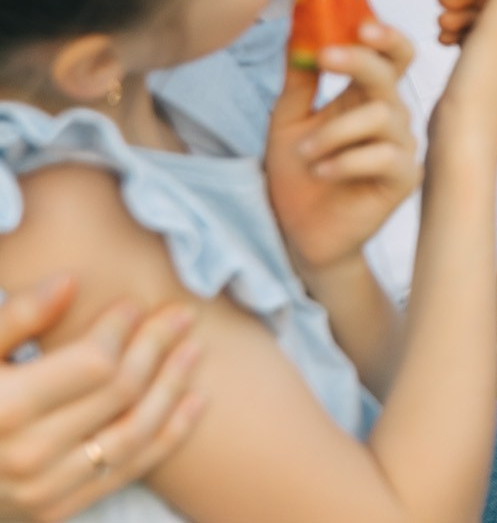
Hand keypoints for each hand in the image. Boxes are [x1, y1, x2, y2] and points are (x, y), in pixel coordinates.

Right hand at [0, 278, 204, 521]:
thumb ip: (16, 317)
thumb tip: (69, 281)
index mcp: (5, 408)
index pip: (94, 363)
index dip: (122, 329)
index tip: (134, 304)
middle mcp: (26, 455)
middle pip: (121, 393)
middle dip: (157, 346)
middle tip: (181, 316)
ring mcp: (43, 489)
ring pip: (135, 432)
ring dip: (173, 387)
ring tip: (193, 351)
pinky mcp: (56, 510)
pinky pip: (129, 469)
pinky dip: (169, 434)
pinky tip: (194, 400)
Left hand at [266, 21, 421, 273]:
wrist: (299, 233)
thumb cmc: (298, 176)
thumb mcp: (288, 120)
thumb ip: (300, 79)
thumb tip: (298, 30)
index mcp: (366, 97)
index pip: (390, 55)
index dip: (383, 35)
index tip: (357, 21)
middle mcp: (391, 116)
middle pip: (390, 74)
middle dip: (360, 60)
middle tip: (327, 55)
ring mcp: (401, 146)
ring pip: (381, 115)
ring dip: (334, 131)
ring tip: (304, 152)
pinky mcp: (405, 178)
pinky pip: (383, 156)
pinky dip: (345, 161)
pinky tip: (322, 172)